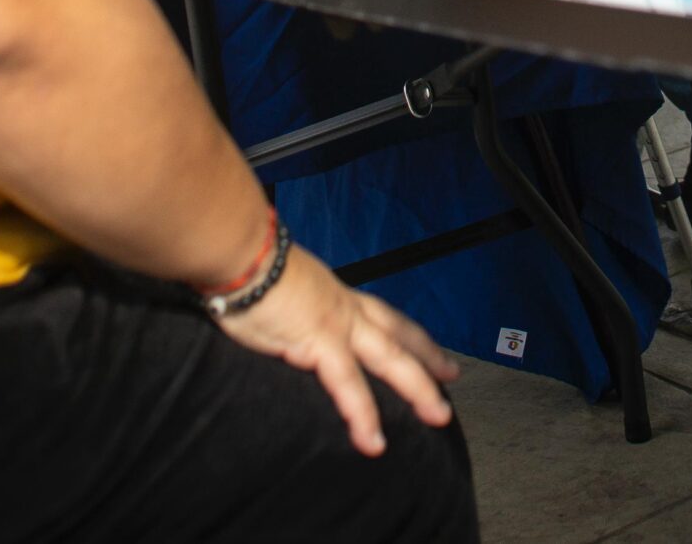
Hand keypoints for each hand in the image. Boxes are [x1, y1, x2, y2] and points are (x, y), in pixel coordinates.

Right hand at [212, 247, 458, 456]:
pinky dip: (363, 414)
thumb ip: (291, 307)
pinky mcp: (319, 341)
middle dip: (428, 357)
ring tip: (437, 415)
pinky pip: (348, 385)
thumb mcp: (280, 287)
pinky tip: (373, 440)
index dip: (406, 332)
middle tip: (452, 376)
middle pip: (398, 334)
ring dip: (418, 387)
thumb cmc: (247, 266)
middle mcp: (345, 306)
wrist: (239, 252)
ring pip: (391, 358)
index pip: (382, 315)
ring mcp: (338, 323)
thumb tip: (283, 317)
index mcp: (336, 294)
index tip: (426, 346)